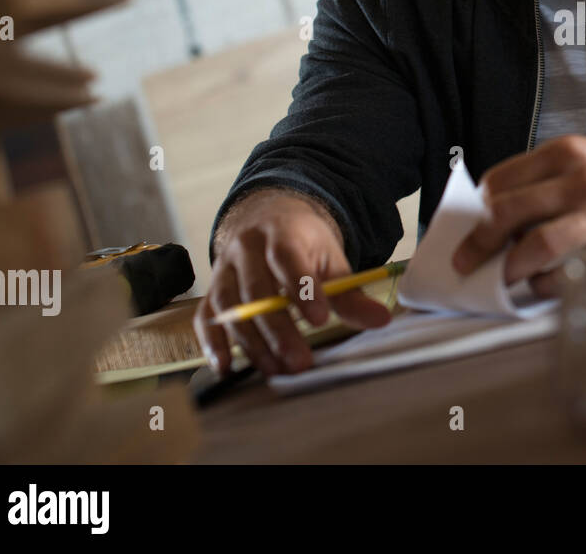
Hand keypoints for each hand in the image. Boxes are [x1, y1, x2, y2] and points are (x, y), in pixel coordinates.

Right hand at [193, 188, 390, 376]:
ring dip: (251, 342)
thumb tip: (380, 320)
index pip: (288, 258)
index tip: (319, 319)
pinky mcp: (212, 290)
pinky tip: (227, 367)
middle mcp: (247, 248)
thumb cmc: (303, 241)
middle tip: (299, 360)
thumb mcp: (330, 258)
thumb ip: (350, 293)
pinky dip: (212, 343)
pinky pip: (205, 317)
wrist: (268, 216)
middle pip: (257, 290)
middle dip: (278, 330)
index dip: (301, 288)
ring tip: (274, 369)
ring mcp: (224, 269)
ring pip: (230, 307)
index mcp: (282, 233)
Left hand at [451, 135, 585, 297]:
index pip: (500, 182)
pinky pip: (565, 278)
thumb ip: (543, 179)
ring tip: (502, 276)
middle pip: (508, 213)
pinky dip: (543, 286)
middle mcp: (583, 181)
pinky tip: (542, 284)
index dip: (476, 210)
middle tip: (465, 260)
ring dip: (507, 268)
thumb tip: (493, 214)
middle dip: (478, 243)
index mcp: (568, 152)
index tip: (471, 227)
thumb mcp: (585, 157)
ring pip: (534, 247)